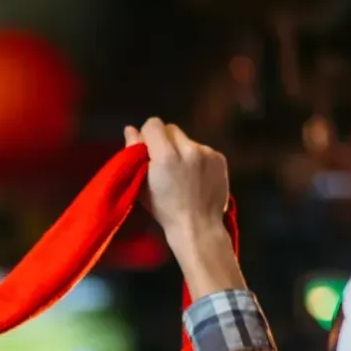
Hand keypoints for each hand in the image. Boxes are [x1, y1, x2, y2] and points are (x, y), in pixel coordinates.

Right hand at [125, 119, 242, 298]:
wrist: (198, 226)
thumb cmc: (165, 210)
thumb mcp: (142, 186)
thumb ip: (134, 155)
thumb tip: (130, 129)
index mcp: (165, 156)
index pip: (154, 124)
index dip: (148, 135)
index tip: (148, 151)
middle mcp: (188, 149)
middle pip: (171, 128)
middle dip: (165, 141)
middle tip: (164, 163)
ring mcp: (207, 152)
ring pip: (187, 140)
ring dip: (182, 150)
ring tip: (182, 174)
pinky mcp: (220, 157)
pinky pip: (202, 149)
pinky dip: (197, 159)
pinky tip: (196, 177)